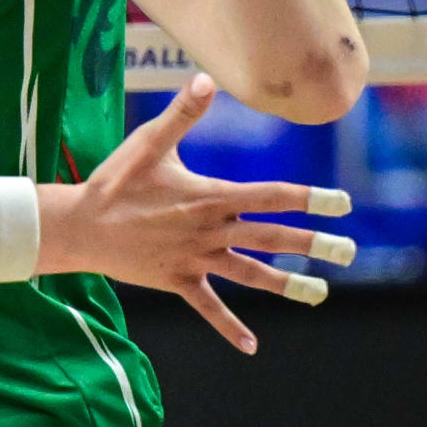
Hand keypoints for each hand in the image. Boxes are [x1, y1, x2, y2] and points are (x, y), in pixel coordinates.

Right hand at [36, 74, 355, 352]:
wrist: (78, 225)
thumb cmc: (113, 181)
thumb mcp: (148, 143)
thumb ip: (182, 114)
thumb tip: (206, 79)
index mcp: (210, 197)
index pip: (272, 196)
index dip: (310, 198)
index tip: (342, 202)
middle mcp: (211, 230)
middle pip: (273, 237)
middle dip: (314, 244)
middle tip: (349, 250)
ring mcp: (196, 258)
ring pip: (251, 273)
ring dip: (287, 284)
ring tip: (320, 293)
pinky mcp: (177, 280)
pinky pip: (209, 306)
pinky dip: (230, 327)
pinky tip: (251, 346)